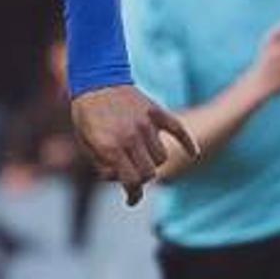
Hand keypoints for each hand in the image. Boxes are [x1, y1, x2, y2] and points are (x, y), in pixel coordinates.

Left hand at [72, 84, 199, 205]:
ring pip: (161, 156)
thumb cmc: (87, 114)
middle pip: (149, 173)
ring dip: (153, 161)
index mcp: (111, 147)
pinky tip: (194, 154)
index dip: (132, 195)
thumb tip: (120, 180)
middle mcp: (130, 137)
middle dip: (141, 178)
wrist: (96, 78)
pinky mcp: (156, 112)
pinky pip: (179, 130)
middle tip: (133, 172)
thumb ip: (103, 165)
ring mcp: (145, 124)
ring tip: (142, 155)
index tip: (132, 199)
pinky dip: (188, 143)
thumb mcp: (86, 143)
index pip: (131, 182)